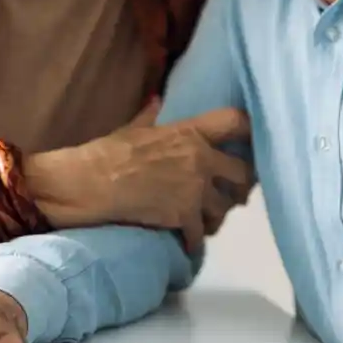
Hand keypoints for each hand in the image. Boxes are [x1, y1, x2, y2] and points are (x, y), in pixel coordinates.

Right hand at [25, 103, 253, 250]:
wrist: (89, 183)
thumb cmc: (107, 153)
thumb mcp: (133, 129)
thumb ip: (151, 116)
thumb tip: (157, 101)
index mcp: (190, 132)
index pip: (235, 122)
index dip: (250, 129)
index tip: (253, 140)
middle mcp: (201, 159)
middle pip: (243, 173)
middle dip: (240, 185)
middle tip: (234, 192)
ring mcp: (195, 189)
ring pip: (226, 207)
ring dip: (217, 215)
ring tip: (207, 220)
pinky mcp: (185, 217)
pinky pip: (201, 234)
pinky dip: (194, 240)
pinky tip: (187, 242)